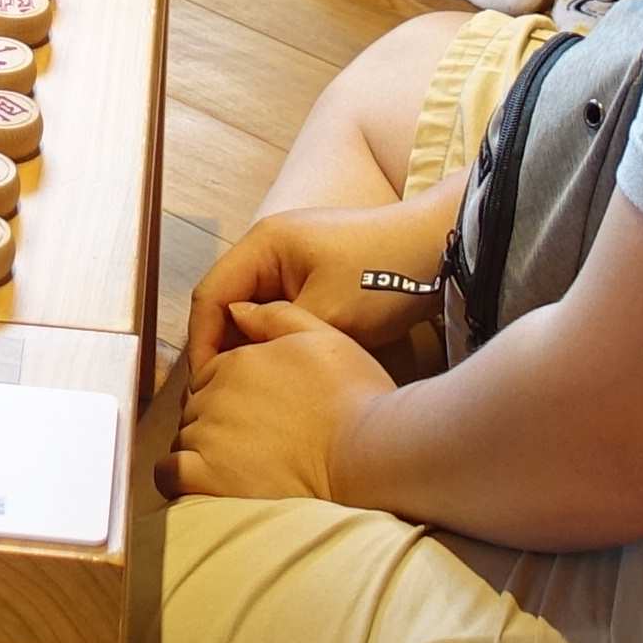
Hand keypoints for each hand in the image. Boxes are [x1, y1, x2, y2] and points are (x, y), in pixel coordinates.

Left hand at [165, 301, 398, 503]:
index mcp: (237, 360)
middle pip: (198, 406)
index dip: (229, 391)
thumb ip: (275, 316)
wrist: (365, 453)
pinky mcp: (206, 475)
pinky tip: (204, 481)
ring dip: (203, 448)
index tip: (254, 410)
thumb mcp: (322, 336)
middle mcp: (215, 393)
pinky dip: (180, 476)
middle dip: (217, 418)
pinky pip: (170, 472)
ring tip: (241, 464)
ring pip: (185, 437)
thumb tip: (236, 309)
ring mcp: (207, 434)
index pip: (212, 375)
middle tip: (253, 439)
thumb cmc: (353, 397)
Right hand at [178, 200, 452, 381]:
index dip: (202, 344)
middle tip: (222, 398)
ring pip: (253, 312)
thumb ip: (274, 334)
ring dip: (249, 348)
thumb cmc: (383, 275)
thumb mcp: (325, 313)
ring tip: (247, 392)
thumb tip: (236, 360)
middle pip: (227, 304)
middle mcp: (270, 249)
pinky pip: (278, 313)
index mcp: (263, 245)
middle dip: (221, 350)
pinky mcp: (314, 279)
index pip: (210, 296)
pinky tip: (280, 372)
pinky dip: (274, 340)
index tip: (205, 388)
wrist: (440, 252)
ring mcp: (292, 263)